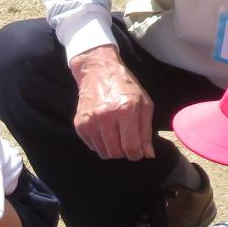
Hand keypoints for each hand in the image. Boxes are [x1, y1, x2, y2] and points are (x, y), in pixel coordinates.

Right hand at [69, 47, 155, 161]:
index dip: (136, 154)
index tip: (137, 151)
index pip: (131, 147)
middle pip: (116, 153)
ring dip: (112, 149)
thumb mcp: (144, 104)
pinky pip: (92, 147)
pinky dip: (100, 143)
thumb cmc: (125, 87)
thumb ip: (146, 131)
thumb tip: (148, 154)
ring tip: (115, 134)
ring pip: (103, 153)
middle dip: (124, 152)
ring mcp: (90, 121)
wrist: (98, 72)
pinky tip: (104, 130)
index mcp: (125, 110)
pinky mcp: (79, 125)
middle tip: (126, 141)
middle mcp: (105, 117)